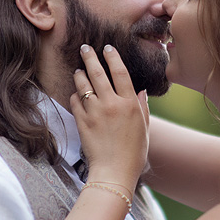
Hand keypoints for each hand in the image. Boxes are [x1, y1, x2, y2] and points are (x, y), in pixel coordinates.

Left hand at [70, 44, 148, 190]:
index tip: (107, 48)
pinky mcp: (82, 122)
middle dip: (90, 57)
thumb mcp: (144, 129)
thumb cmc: (133, 153)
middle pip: (98, 73)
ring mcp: (95, 112)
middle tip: (85, 48)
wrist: (114, 172)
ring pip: (83, 85)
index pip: (120, 72)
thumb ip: (142, 108)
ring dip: (80, 74)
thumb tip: (141, 91)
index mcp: (130, 104)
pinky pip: (75, 102)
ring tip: (79, 70)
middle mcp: (111, 104)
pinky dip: (75, 95)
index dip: (112, 57)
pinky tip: (76, 94)